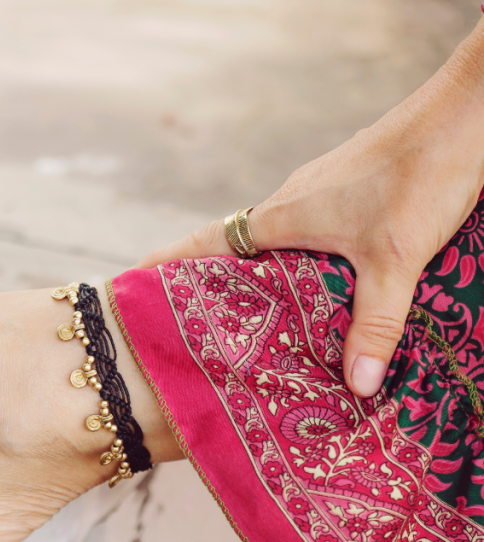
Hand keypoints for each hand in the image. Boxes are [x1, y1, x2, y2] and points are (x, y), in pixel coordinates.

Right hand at [137, 19, 483, 397]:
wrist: (465, 113)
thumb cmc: (421, 176)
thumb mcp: (397, 261)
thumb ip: (374, 324)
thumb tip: (357, 386)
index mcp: (282, 217)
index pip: (206, 242)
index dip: (169, 263)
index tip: (134, 281)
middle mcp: (290, 200)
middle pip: (234, 244)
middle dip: (211, 279)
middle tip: (195, 320)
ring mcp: (319, 189)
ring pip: (272, 236)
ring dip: (257, 268)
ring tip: (255, 314)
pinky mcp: (347, 184)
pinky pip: (305, 227)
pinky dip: (295, 254)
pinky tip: (320, 279)